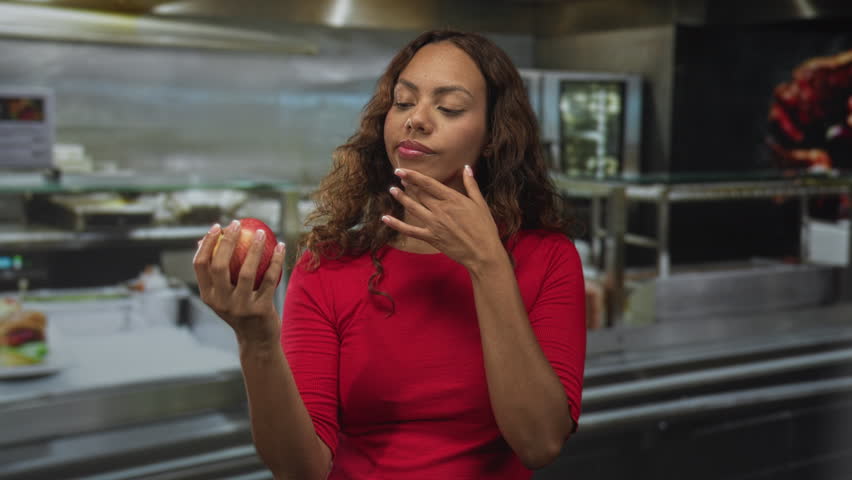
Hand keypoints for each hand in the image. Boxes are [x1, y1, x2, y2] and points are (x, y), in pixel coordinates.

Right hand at [193, 220, 285, 347]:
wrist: (258, 341)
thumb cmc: (240, 310)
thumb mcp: (223, 295)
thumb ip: (215, 273)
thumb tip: (204, 240)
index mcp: (208, 296)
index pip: (201, 265)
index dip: (207, 243)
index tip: (218, 226)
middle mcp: (221, 302)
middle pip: (220, 265)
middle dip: (227, 241)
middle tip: (236, 224)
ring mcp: (240, 307)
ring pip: (246, 271)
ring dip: (255, 248)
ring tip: (261, 232)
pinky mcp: (260, 310)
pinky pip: (269, 279)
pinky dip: (275, 260)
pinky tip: (280, 246)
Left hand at [382, 166, 503, 270]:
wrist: (482, 252)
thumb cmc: (484, 228)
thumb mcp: (480, 203)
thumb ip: (471, 185)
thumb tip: (467, 167)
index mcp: (452, 199)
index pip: (428, 184)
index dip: (412, 176)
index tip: (401, 170)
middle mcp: (440, 210)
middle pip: (419, 194)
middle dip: (408, 185)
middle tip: (400, 178)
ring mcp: (433, 224)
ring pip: (412, 208)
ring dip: (401, 198)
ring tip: (392, 190)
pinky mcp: (430, 238)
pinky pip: (409, 230)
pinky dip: (396, 224)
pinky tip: (385, 218)